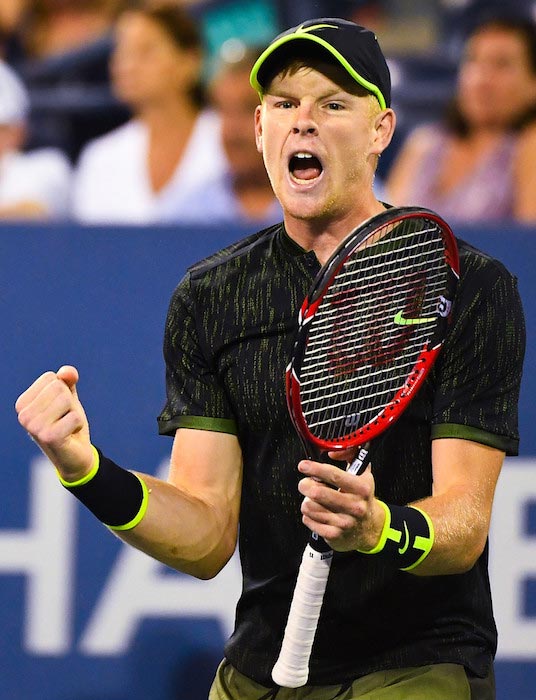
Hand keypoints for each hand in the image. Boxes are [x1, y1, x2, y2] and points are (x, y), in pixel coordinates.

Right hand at [15, 365, 93, 480]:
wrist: (75, 455)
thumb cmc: (68, 423)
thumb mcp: (68, 397)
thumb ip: (67, 380)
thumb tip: (67, 372)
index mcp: (22, 403)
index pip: (50, 378)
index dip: (63, 391)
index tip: (59, 409)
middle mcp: (23, 415)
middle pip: (58, 388)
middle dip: (70, 403)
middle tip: (64, 420)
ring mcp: (34, 427)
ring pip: (67, 400)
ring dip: (74, 413)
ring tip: (66, 427)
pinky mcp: (48, 437)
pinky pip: (75, 416)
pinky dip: (78, 424)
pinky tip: (70, 435)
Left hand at [297, 454, 384, 551]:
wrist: (370, 529)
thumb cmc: (361, 497)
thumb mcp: (363, 474)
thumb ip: (350, 455)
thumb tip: (332, 453)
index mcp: (361, 488)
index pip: (335, 476)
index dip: (316, 469)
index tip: (303, 466)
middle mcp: (354, 506)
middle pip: (318, 493)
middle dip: (305, 485)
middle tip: (305, 484)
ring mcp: (344, 522)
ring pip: (310, 507)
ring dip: (307, 501)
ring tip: (314, 500)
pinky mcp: (334, 535)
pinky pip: (308, 520)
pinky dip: (308, 515)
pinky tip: (317, 513)